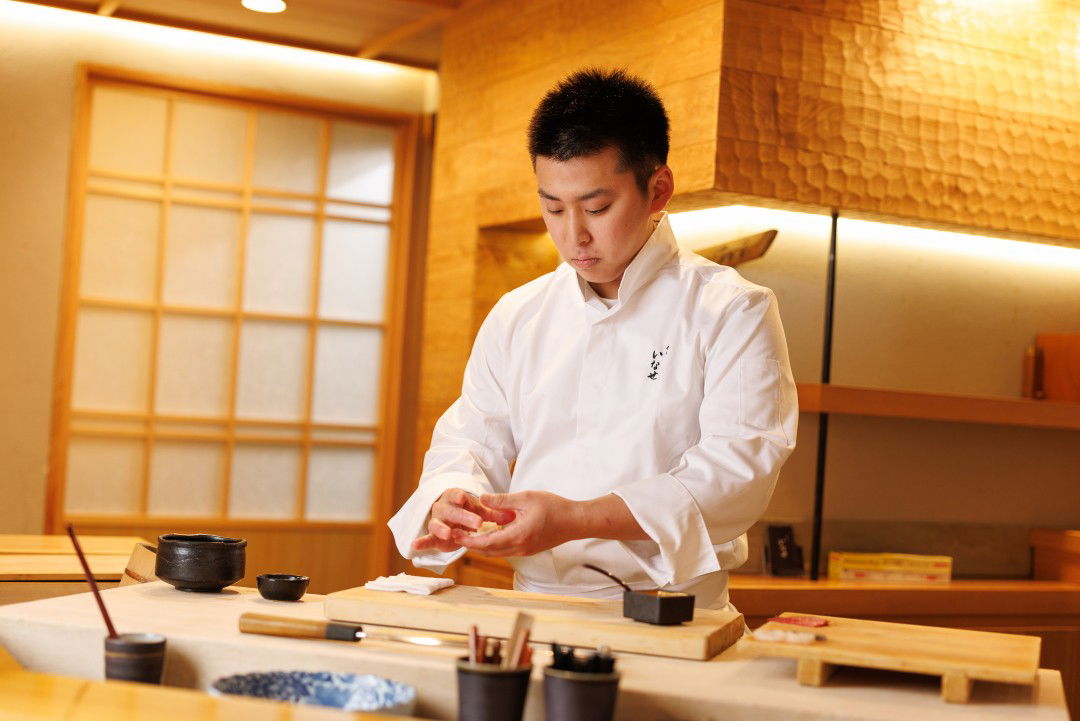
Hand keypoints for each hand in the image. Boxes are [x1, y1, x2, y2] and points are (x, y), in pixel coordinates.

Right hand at [412, 488, 516, 553]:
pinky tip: (414, 546)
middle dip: (462, 517)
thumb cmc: (470, 511)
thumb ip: (494, 513)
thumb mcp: (482, 510)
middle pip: (450, 511)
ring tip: (448, 533)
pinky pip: (427, 538)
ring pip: (437, 524)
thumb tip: (511, 515)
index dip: (460, 497)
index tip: (464, 499)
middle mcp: (444, 508)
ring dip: (442, 528)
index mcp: (455, 497)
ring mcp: (437, 521)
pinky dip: (422, 542)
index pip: (456, 495)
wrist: (455, 516)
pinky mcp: (434, 536)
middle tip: (476, 523)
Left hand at [452, 491, 583, 556]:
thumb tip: (482, 498)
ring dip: (482, 544)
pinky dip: (494, 542)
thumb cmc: (554, 507)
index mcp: (517, 536)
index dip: (467, 540)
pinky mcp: (528, 549)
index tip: (454, 534)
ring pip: (496, 551)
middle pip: (488, 551)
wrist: (575, 521)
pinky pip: (506, 549)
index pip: (485, 543)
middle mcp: (519, 548)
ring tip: (468, 532)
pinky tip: (489, 532)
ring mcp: (524, 551)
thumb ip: (502, 500)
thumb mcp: (526, 498)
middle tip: (456, 534)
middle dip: (471, 543)